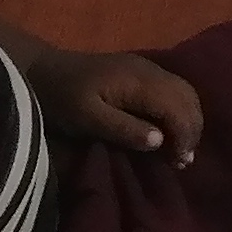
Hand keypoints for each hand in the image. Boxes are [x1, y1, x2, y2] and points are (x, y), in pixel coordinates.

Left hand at [32, 47, 206, 163]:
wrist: (39, 68)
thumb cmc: (60, 97)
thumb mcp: (86, 117)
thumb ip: (122, 128)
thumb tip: (160, 141)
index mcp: (139, 81)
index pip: (177, 108)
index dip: (184, 136)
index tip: (178, 163)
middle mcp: (150, 70)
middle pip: (188, 98)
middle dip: (191, 130)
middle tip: (182, 160)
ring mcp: (146, 67)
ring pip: (185, 92)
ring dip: (188, 120)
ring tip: (180, 148)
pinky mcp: (141, 71)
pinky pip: (175, 89)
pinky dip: (181, 110)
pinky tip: (170, 128)